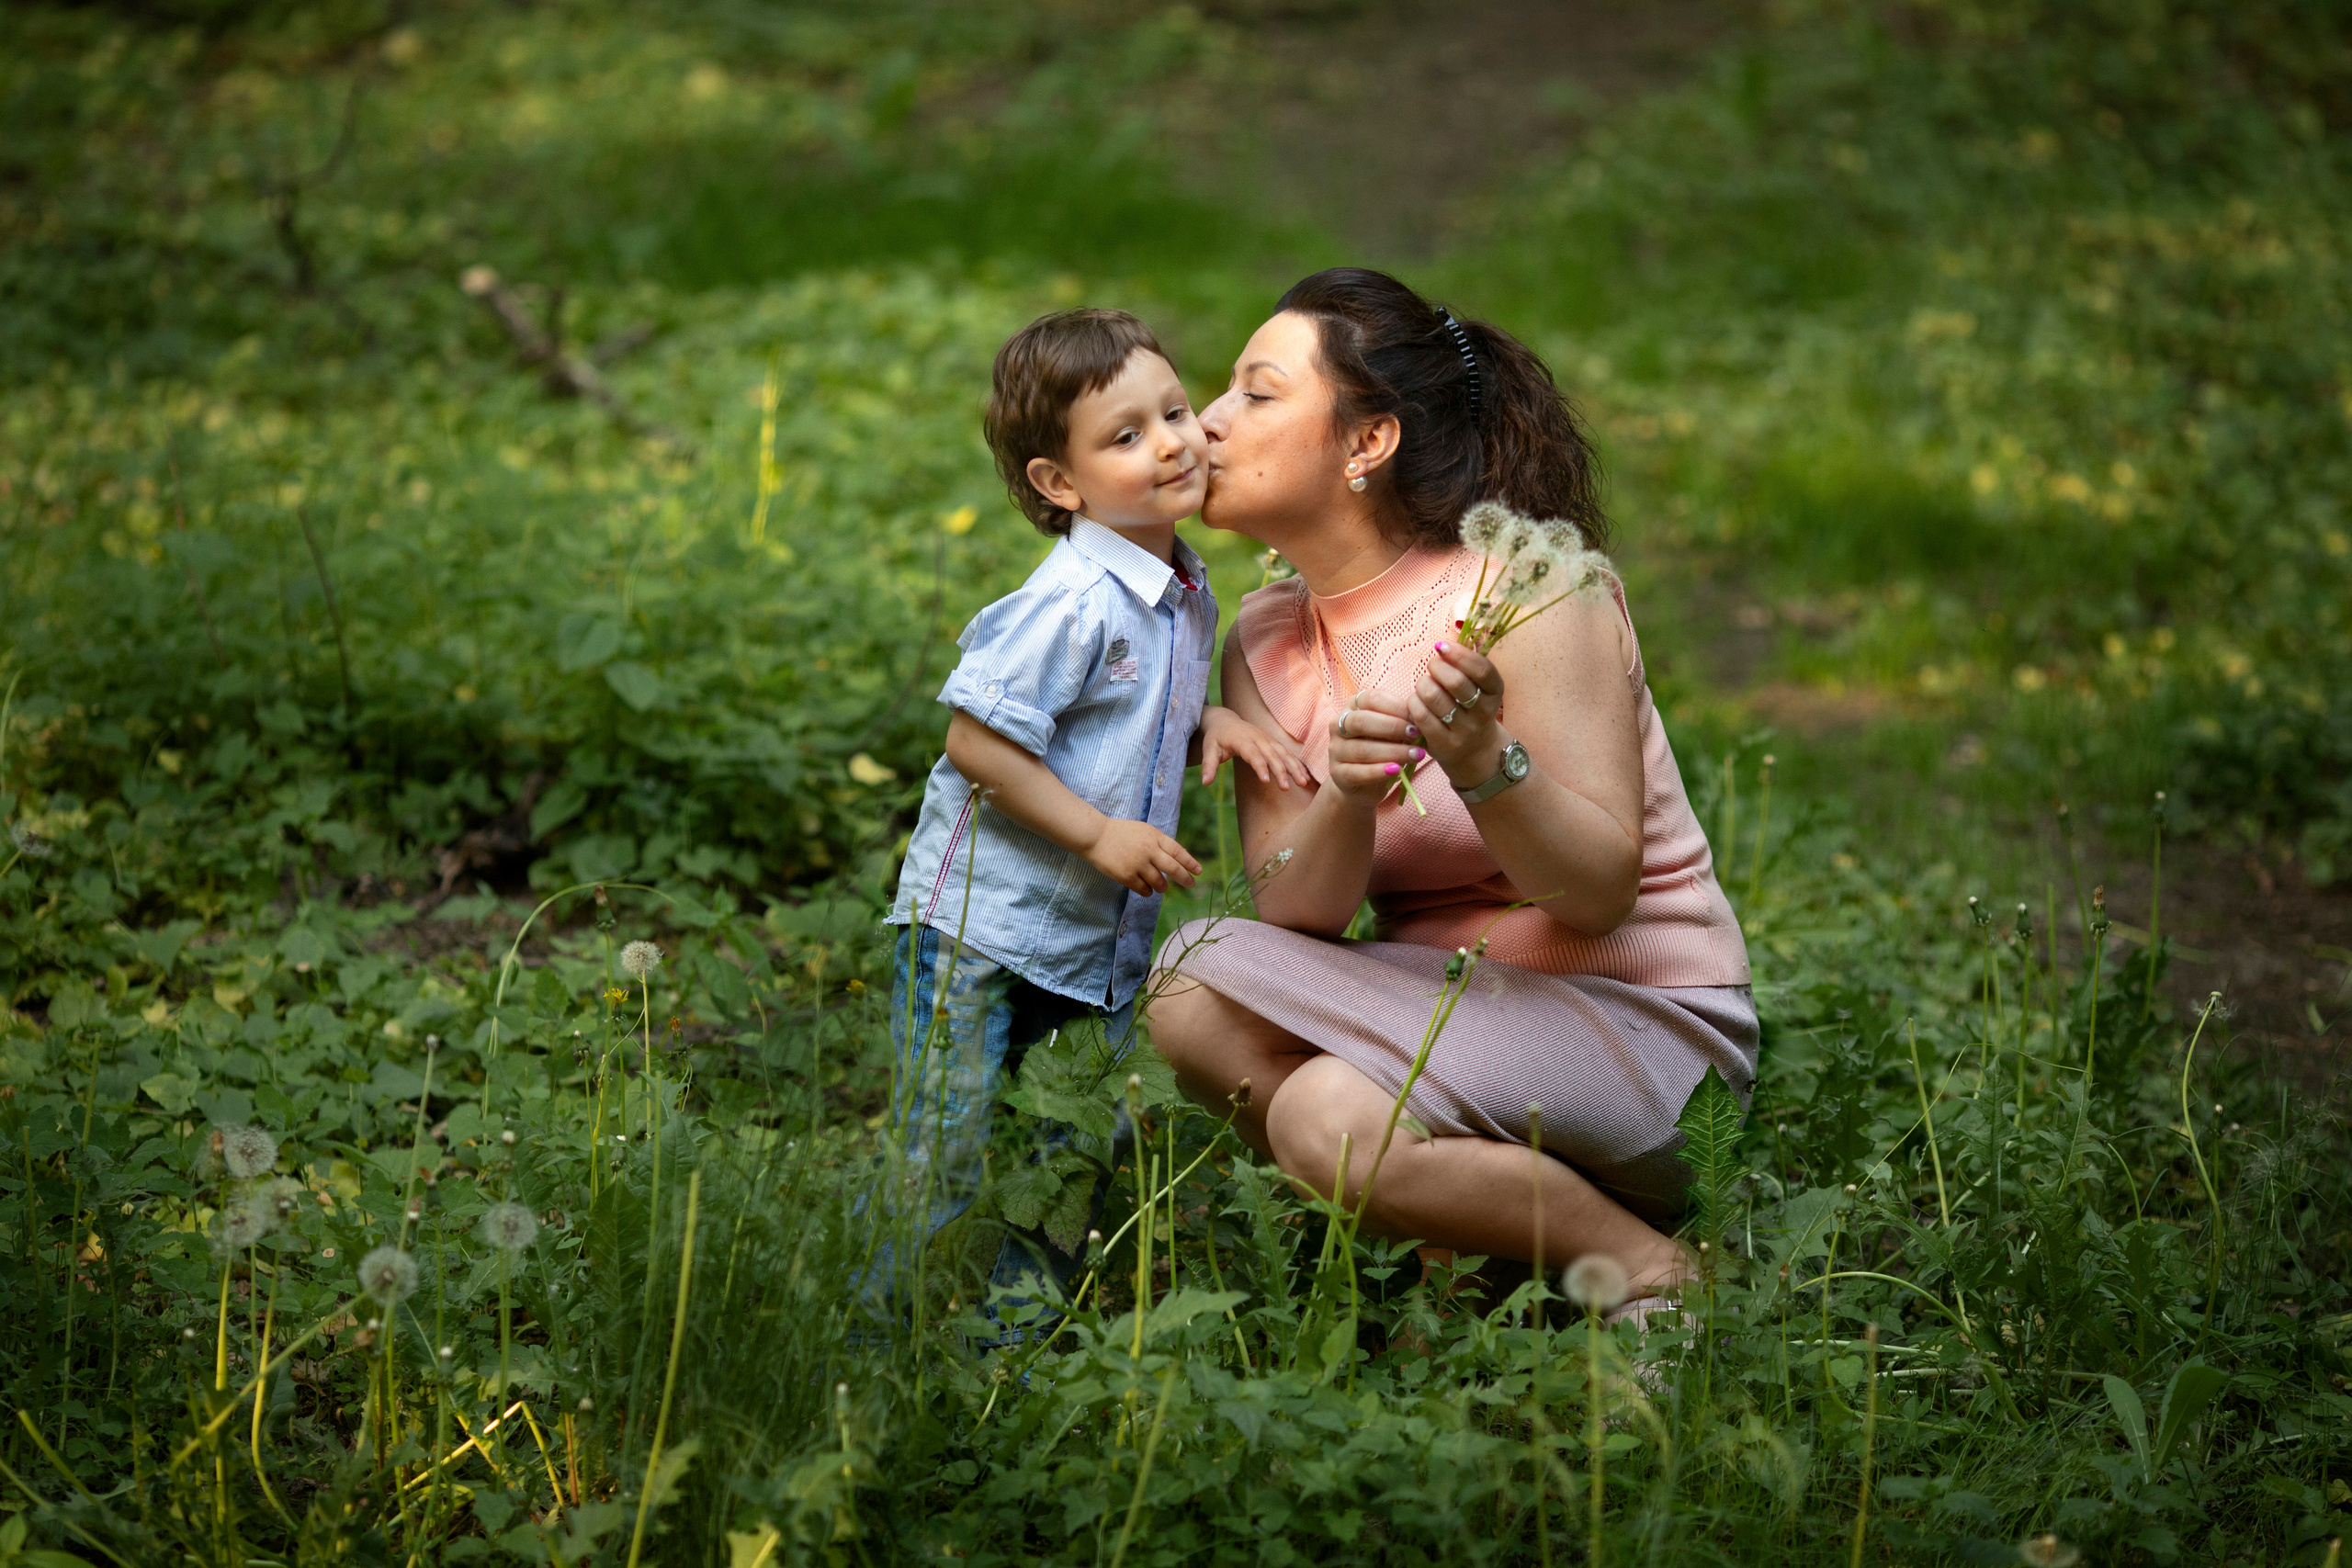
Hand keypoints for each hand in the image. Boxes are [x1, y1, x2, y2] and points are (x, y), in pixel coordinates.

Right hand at [1083, 817, 1200, 894]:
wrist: (1096, 836)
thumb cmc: (1121, 833)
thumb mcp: (1144, 831)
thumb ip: (1159, 843)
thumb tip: (1177, 859)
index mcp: (1154, 837)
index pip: (1177, 851)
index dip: (1190, 862)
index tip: (1198, 871)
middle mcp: (1148, 850)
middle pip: (1173, 868)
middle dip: (1185, 878)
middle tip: (1191, 885)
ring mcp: (1137, 864)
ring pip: (1159, 883)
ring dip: (1163, 887)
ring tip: (1162, 887)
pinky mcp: (1126, 876)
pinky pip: (1144, 890)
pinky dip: (1148, 891)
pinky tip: (1147, 889)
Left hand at [1199, 705, 1311, 789]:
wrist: (1226, 720)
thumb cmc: (1216, 738)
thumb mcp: (1209, 749)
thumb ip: (1208, 765)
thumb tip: (1205, 783)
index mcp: (1241, 739)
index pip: (1252, 754)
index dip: (1259, 766)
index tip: (1266, 780)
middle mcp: (1258, 738)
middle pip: (1271, 754)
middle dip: (1280, 771)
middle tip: (1286, 788)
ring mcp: (1268, 739)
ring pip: (1283, 753)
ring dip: (1294, 767)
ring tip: (1303, 783)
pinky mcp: (1273, 742)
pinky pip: (1288, 752)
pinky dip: (1297, 763)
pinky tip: (1306, 776)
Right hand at [1323, 688, 1425, 806]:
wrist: (1364, 783)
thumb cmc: (1382, 749)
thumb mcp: (1391, 731)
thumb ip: (1400, 722)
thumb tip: (1418, 717)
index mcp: (1353, 707)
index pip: (1371, 699)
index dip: (1395, 707)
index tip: (1416, 719)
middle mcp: (1338, 725)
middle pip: (1361, 721)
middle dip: (1392, 727)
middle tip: (1416, 735)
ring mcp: (1335, 750)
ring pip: (1362, 749)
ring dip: (1393, 752)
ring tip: (1416, 755)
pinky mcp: (1337, 774)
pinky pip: (1357, 772)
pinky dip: (1379, 771)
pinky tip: (1396, 771)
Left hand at [1405, 641, 1507, 787]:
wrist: (1475, 752)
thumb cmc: (1470, 708)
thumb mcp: (1479, 687)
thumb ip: (1467, 664)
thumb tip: (1444, 644)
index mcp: (1495, 692)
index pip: (1482, 669)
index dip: (1460, 654)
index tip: (1441, 646)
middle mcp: (1483, 713)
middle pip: (1456, 682)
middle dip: (1437, 667)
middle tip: (1432, 666)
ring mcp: (1464, 731)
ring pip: (1434, 697)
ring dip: (1423, 684)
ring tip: (1424, 685)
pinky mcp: (1444, 744)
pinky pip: (1421, 716)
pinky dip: (1414, 703)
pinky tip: (1417, 702)